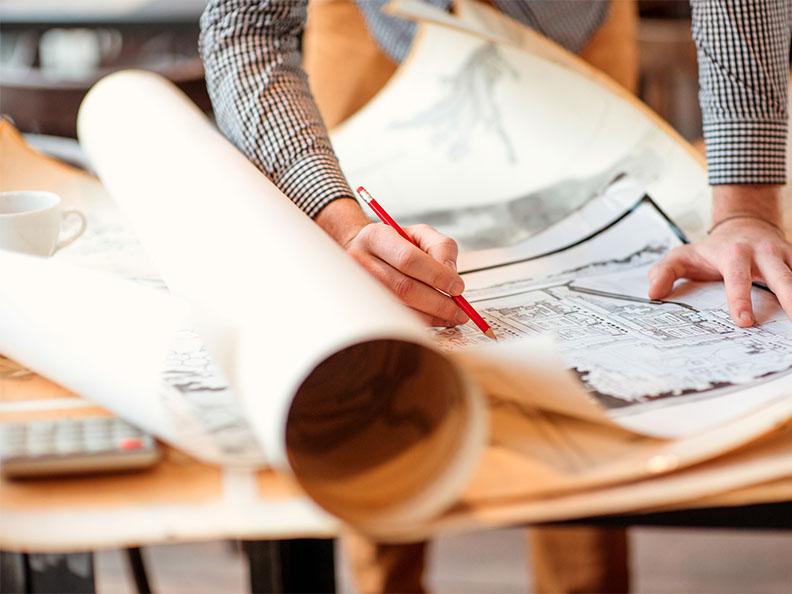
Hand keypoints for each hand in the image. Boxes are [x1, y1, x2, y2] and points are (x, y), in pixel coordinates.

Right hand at [315, 198, 468, 326]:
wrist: (365, 252)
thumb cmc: (396, 243)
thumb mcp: (421, 234)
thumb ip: (441, 247)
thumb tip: (451, 274)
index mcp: (376, 237)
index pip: (408, 259)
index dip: (436, 276)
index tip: (458, 287)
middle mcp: (362, 261)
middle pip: (404, 287)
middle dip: (437, 302)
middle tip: (459, 310)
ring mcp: (359, 286)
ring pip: (399, 306)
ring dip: (431, 316)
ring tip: (451, 316)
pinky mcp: (363, 305)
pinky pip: (395, 318)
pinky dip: (420, 321)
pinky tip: (435, 319)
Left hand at [648, 185, 791, 326]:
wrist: (743, 225)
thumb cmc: (711, 248)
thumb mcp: (682, 256)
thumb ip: (664, 273)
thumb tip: (653, 293)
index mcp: (733, 254)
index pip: (737, 279)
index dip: (740, 299)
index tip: (745, 321)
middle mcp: (763, 252)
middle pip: (781, 276)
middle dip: (789, 298)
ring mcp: (783, 255)